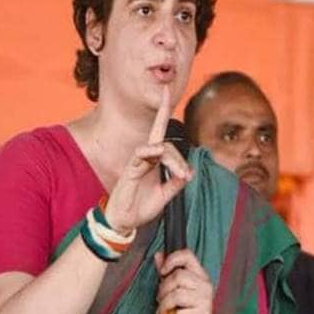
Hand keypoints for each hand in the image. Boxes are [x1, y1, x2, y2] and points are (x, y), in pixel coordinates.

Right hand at [103, 86, 193, 233]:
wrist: (124, 223)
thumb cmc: (141, 207)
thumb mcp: (165, 195)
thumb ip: (176, 183)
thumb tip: (190, 172)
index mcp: (153, 160)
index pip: (159, 131)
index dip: (162, 109)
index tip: (166, 90)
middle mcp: (144, 157)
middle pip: (165, 143)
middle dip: (178, 158)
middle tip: (184, 176)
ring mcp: (136, 162)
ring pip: (158, 148)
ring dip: (172, 160)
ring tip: (180, 176)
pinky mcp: (130, 170)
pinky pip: (141, 154)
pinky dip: (151, 151)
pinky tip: (158, 153)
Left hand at [155, 250, 213, 313]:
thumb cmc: (186, 307)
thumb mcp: (176, 287)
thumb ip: (168, 272)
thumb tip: (159, 254)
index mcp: (200, 275)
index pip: (188, 255)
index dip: (172, 259)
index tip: (162, 271)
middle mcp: (205, 284)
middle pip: (178, 276)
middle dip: (163, 288)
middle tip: (160, 298)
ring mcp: (205, 300)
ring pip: (177, 294)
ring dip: (164, 304)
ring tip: (163, 309)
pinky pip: (180, 313)